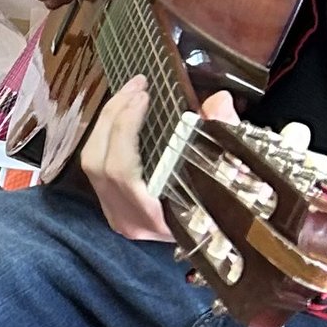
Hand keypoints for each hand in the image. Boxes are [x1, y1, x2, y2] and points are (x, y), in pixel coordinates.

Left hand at [80, 74, 237, 243]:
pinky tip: (125, 115)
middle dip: (113, 116)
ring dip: (107, 122)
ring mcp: (116, 216)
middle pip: (98, 163)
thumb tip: (218, 101)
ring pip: (92, 163)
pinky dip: (107, 136)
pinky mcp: (112, 207)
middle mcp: (128, 220)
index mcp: (156, 219)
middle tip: (137, 85)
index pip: (122, 172)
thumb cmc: (229, 209)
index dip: (125, 130)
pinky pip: (97, 166)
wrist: (220, 242)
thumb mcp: (234, 173)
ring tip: (131, 92)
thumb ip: (226, 137)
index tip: (144, 97)